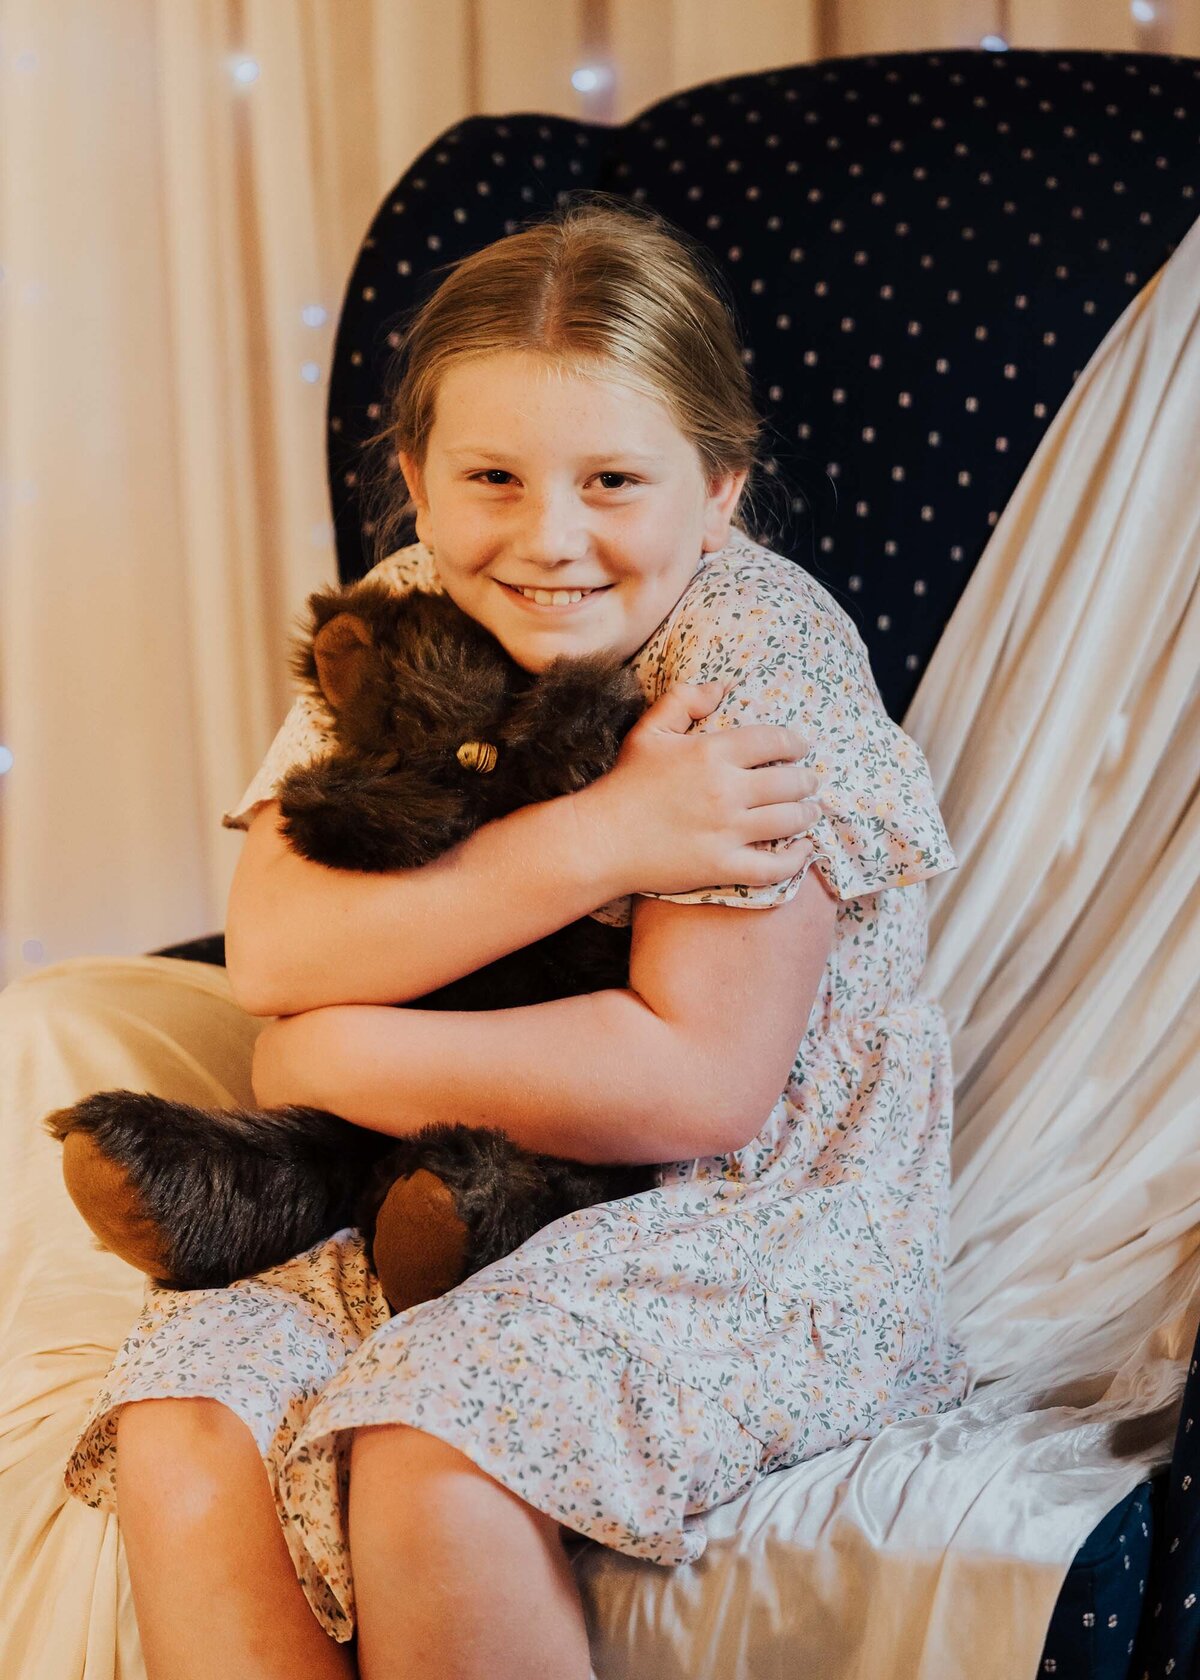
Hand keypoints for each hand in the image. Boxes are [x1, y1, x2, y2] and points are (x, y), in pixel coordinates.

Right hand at [576, 679, 823, 898]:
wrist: (602, 839)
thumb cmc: (625, 783)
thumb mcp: (649, 730)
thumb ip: (683, 699)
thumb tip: (722, 686)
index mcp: (712, 752)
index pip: (772, 742)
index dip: (794, 743)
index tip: (800, 747)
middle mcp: (727, 790)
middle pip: (789, 783)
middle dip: (806, 780)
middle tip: (810, 781)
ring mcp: (727, 831)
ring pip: (788, 820)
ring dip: (807, 813)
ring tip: (811, 810)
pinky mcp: (723, 866)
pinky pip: (774, 866)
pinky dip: (797, 858)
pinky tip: (804, 849)